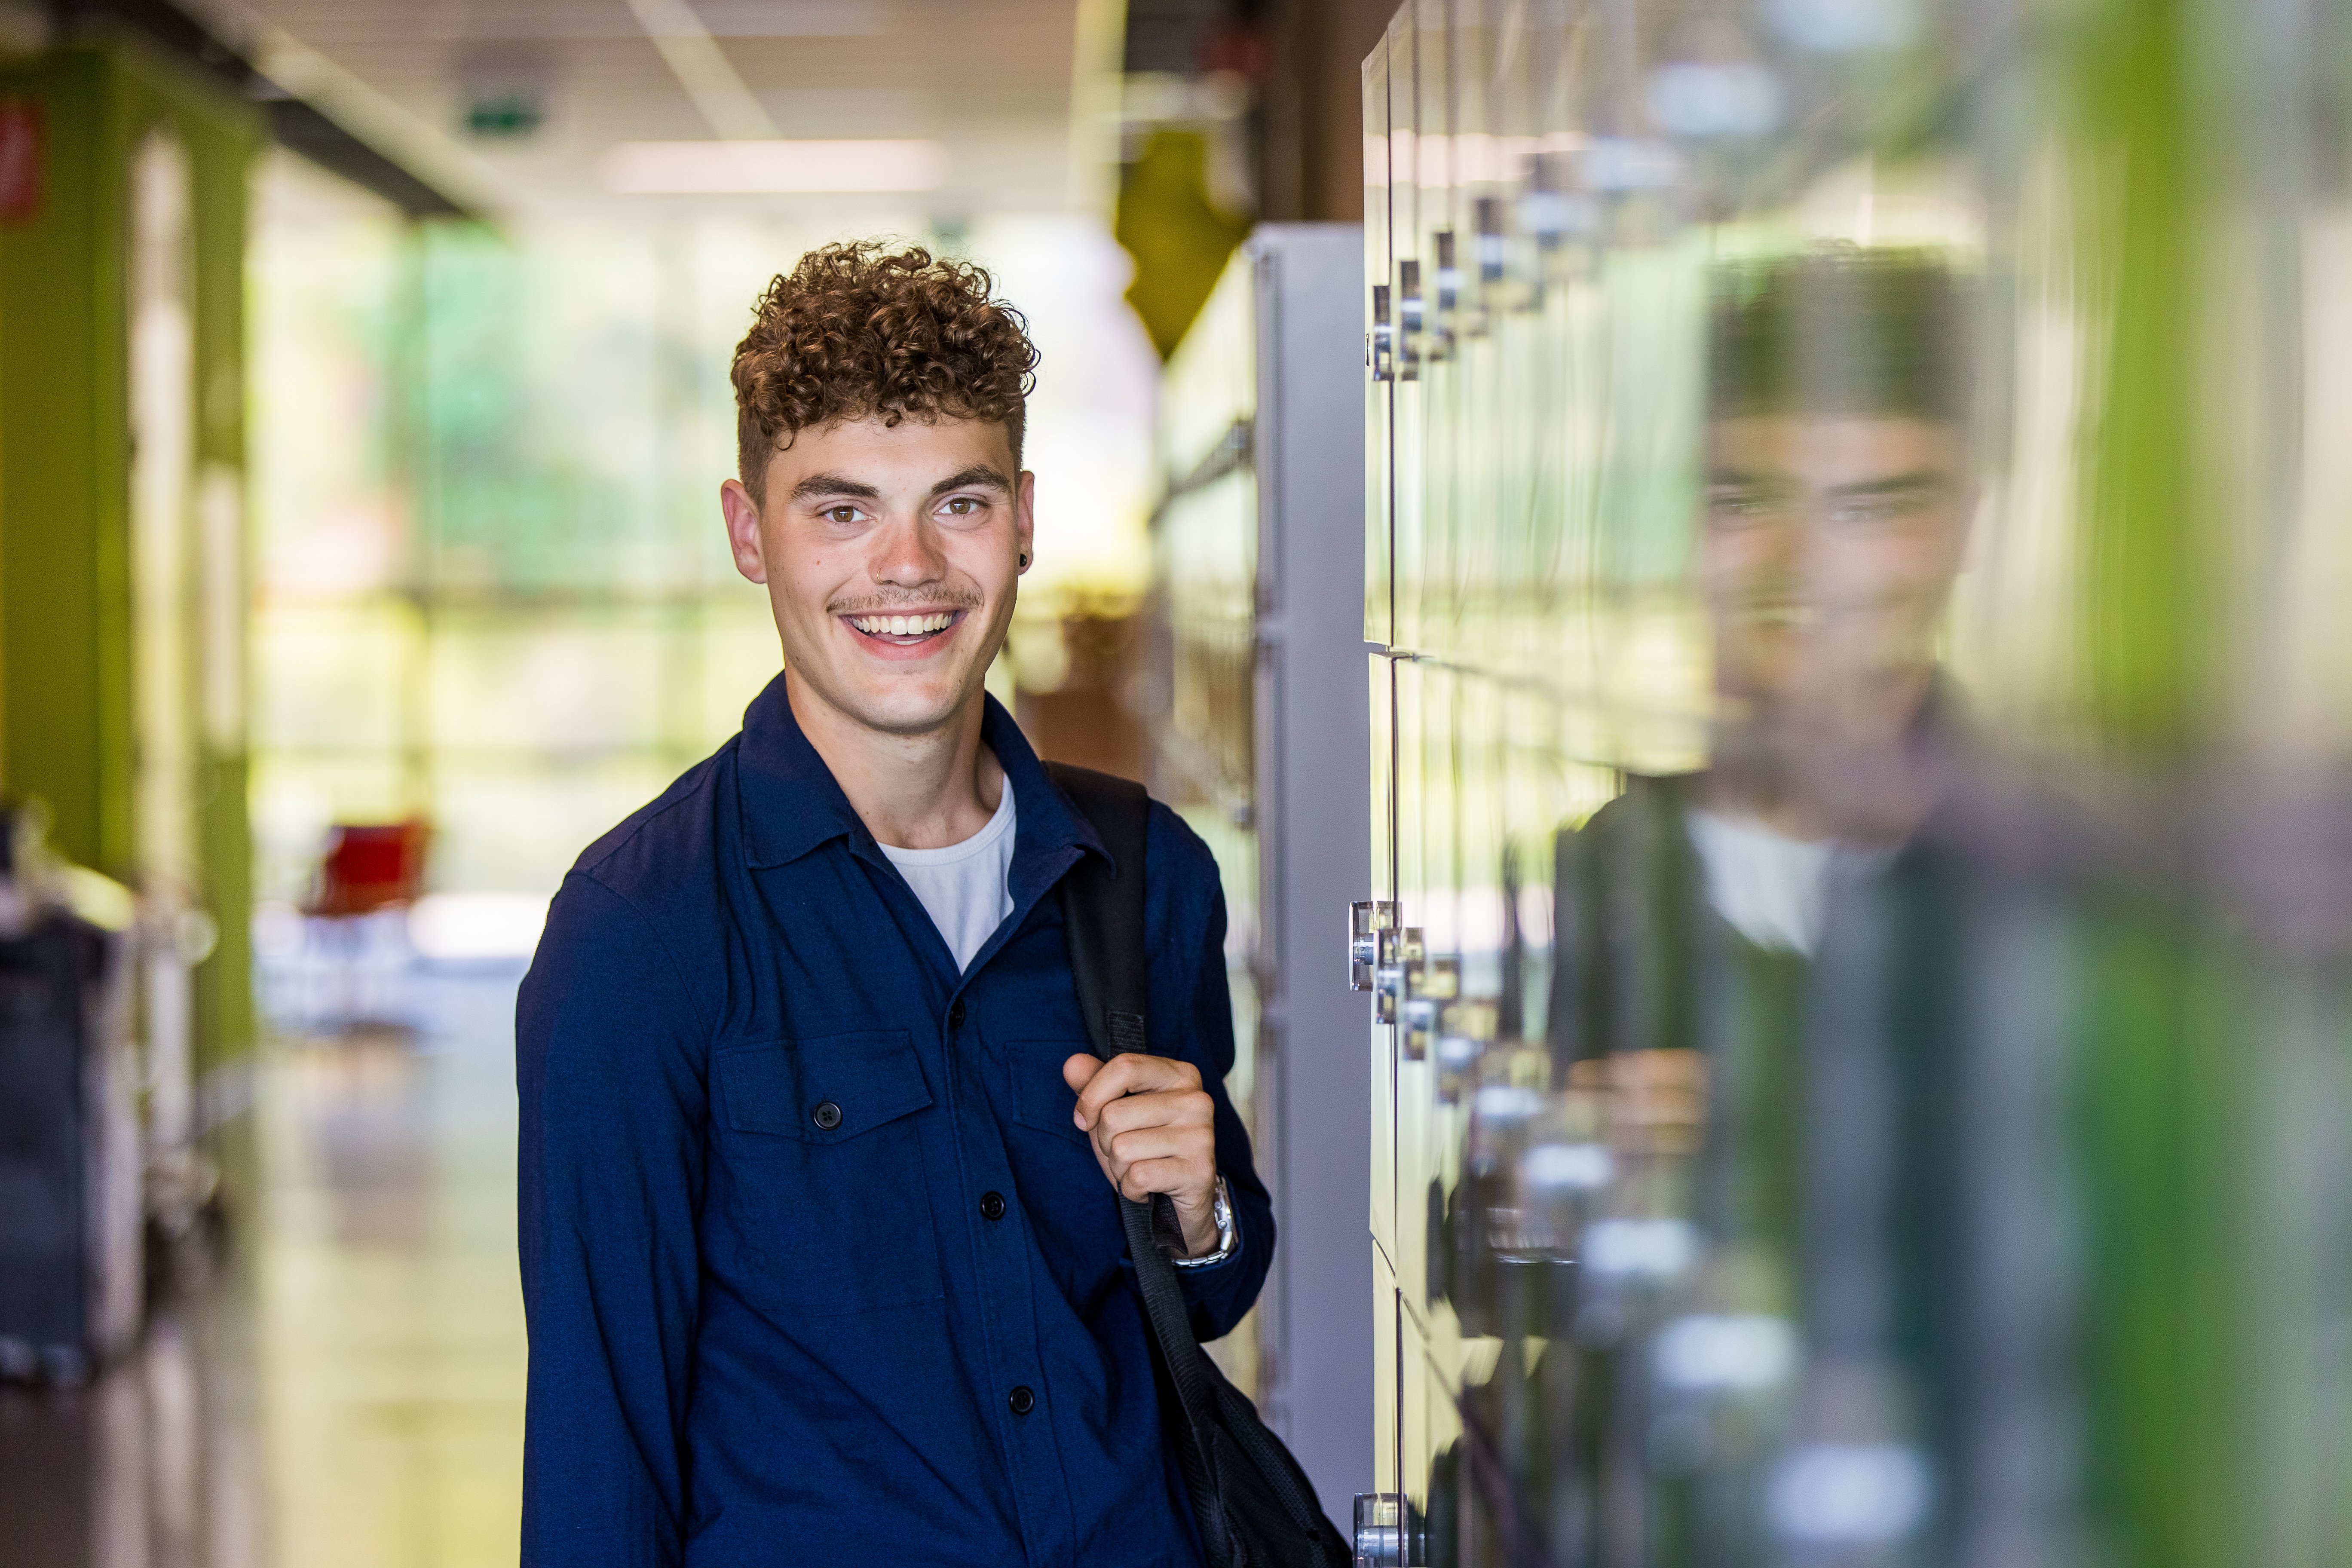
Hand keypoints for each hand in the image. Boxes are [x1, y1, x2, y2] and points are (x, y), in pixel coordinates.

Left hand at [1062, 1052, 1220, 1257]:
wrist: (1183, 1198)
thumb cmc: (1146, 1147)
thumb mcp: (1116, 1111)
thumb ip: (1094, 1084)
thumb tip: (1072, 1064)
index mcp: (1180, 1075)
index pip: (1125, 1067)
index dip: (1092, 1096)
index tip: (1085, 1119)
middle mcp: (1197, 1100)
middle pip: (1115, 1114)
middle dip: (1105, 1141)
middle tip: (1126, 1152)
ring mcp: (1202, 1136)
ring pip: (1122, 1148)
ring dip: (1118, 1168)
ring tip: (1138, 1169)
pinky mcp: (1199, 1172)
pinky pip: (1138, 1177)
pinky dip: (1131, 1189)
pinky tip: (1148, 1188)